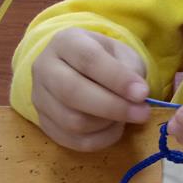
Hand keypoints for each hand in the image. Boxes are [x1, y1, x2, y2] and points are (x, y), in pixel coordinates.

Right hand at [31, 28, 148, 151]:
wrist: (78, 69)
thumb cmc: (105, 59)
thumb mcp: (122, 53)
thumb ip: (130, 70)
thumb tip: (137, 96)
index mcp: (66, 42)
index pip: (88, 59)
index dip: (117, 78)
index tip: (143, 93)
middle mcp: (45, 68)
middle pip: (73, 92)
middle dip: (113, 107)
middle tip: (142, 113)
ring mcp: (39, 98)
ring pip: (72, 121)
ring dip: (107, 123)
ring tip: (127, 116)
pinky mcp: (44, 124)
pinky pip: (74, 141)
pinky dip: (101, 139)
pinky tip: (114, 127)